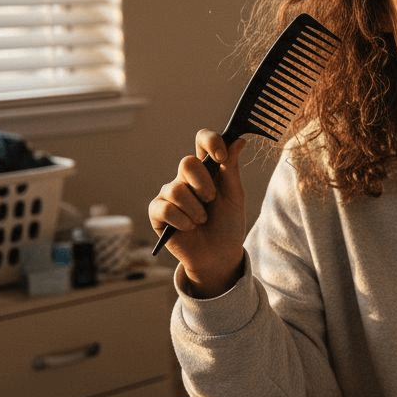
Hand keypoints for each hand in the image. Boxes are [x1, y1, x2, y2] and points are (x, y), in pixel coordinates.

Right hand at [149, 129, 247, 295]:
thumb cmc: (227, 224)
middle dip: (203, 183)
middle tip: (211, 199)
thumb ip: (232, 169)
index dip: (210, 141)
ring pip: (176, 189)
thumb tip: (239, 140)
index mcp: (208, 169)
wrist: (219, 256)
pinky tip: (189, 228)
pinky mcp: (158, 212)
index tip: (221, 157)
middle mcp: (186, 178)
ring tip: (202, 220)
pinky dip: (182, 220)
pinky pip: (165, 208)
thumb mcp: (234, 197)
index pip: (203, 140)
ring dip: (195, 208)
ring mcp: (170, 194)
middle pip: (187, 162)